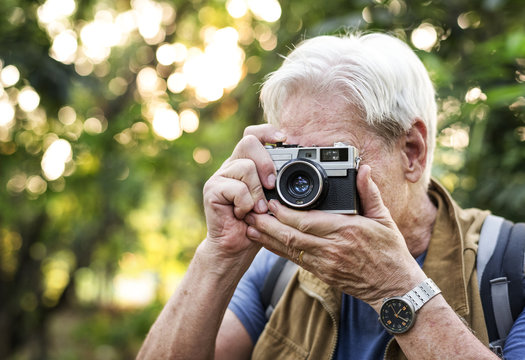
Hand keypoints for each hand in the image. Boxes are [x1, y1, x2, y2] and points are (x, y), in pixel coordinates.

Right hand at [202, 124, 285, 262]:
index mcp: (247, 164)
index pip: (253, 135)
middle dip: (266, 163)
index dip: (267, 131)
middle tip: (272, 185)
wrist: (234, 248)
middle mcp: (232, 166)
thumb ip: (279, 183)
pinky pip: (237, 188)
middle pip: (248, 142)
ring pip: (246, 166)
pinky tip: (243, 215)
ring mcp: (220, 176)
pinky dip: (246, 204)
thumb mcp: (274, 200)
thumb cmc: (257, 225)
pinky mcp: (212, 190)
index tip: (284, 138)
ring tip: (258, 209)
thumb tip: (298, 170)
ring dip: (258, 191)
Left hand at [244, 165, 425, 308]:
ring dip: (266, 238)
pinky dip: (277, 250)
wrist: (393, 288)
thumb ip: (369, 192)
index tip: (270, 201)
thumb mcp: (384, 218)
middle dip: (267, 224)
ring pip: (288, 250)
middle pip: (291, 235)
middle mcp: (332, 248)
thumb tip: (363, 169)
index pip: (306, 221)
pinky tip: (265, 242)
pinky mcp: (322, 273)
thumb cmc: (389, 251)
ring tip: (249, 226)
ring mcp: (325, 263)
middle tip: (251, 211)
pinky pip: (294, 260)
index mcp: (346, 230)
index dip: (283, 212)